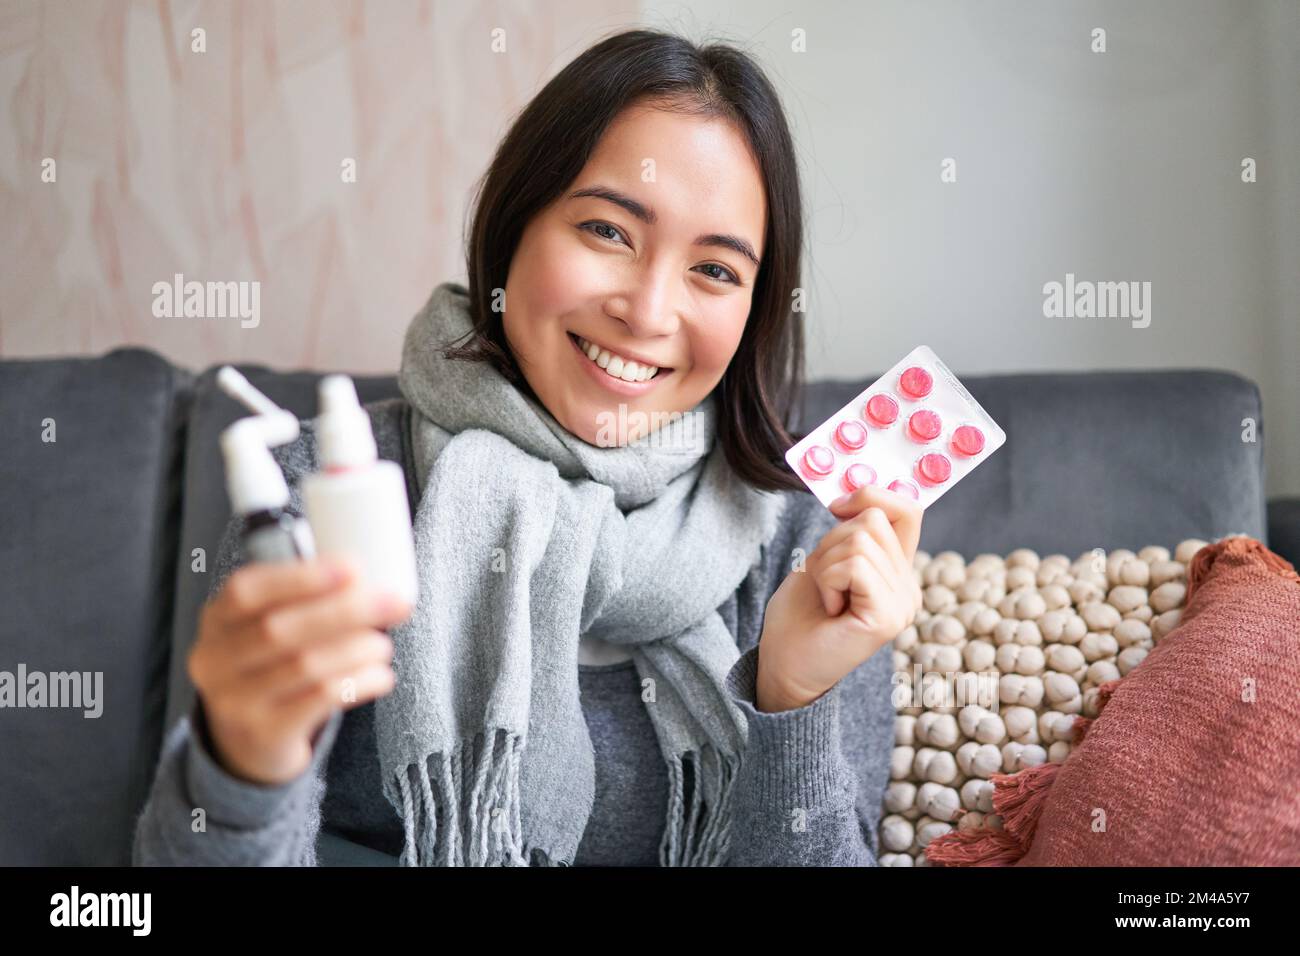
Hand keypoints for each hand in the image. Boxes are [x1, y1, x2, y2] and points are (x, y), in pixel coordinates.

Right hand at [188, 558, 411, 784]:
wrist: (250, 739)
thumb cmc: (272, 666)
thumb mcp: (266, 626)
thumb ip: (303, 599)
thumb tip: (370, 579)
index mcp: (217, 620)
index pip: (246, 591)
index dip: (300, 578)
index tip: (352, 568)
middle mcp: (216, 661)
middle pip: (280, 629)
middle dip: (345, 611)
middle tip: (395, 602)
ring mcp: (236, 702)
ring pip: (305, 665)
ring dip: (357, 648)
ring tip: (383, 644)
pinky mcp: (265, 733)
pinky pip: (320, 700)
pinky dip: (359, 681)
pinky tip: (380, 675)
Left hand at [756, 485, 923, 711]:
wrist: (783, 665)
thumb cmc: (800, 614)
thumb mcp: (827, 558)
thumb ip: (853, 531)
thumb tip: (863, 495)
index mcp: (898, 572)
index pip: (908, 510)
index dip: (872, 494)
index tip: (836, 508)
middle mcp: (909, 588)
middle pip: (873, 519)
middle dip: (832, 541)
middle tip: (824, 581)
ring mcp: (903, 604)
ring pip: (860, 540)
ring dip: (826, 564)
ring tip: (827, 597)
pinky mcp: (888, 617)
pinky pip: (855, 566)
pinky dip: (828, 580)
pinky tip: (830, 609)